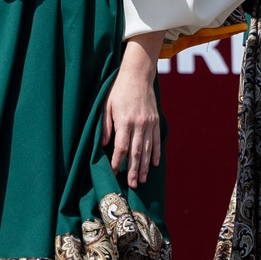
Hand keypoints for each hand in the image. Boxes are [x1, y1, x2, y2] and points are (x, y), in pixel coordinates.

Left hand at [101, 36, 163, 185]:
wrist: (138, 75)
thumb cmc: (118, 90)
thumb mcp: (106, 105)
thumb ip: (105, 126)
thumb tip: (103, 144)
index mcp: (124, 120)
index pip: (121, 147)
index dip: (117, 161)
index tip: (114, 172)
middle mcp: (139, 124)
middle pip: (136, 152)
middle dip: (133, 170)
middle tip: (132, 184)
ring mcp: (149, 123)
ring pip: (147, 149)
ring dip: (145, 166)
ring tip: (142, 180)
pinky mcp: (156, 121)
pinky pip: (156, 140)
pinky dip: (156, 153)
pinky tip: (154, 164)